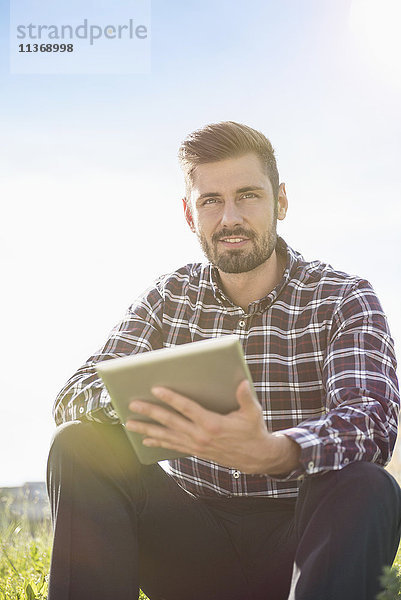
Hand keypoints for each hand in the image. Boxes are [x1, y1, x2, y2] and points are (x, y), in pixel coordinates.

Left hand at [126, 380, 300, 474]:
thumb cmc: (253, 431)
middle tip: (133, 405)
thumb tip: (242, 383)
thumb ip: (245, 397)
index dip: (171, 398)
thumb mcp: (252, 413)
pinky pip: (173, 446)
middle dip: (150, 412)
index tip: (156, 389)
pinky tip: (146, 439)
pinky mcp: (196, 451)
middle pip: (170, 422)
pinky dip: (159, 442)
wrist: (256, 457)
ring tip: (130, 424)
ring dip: (147, 429)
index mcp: (212, 423)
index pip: (187, 408)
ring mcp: (196, 445)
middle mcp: (201, 436)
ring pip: (167, 436)